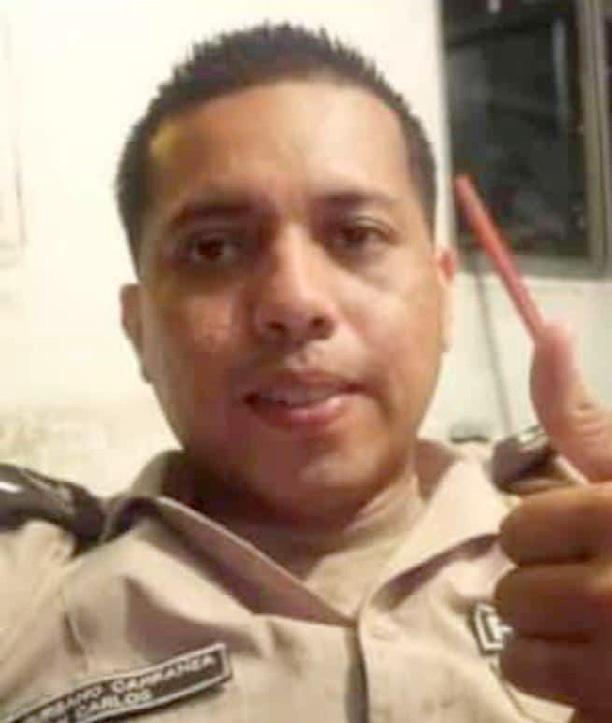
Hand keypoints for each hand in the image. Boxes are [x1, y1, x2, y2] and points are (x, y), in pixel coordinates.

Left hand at [495, 322, 611, 721]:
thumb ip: (576, 411)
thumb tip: (548, 327)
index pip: (515, 529)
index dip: (544, 535)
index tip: (584, 537)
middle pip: (512, 593)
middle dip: (543, 591)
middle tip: (598, 592)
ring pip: (520, 656)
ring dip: (550, 648)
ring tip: (602, 636)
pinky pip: (551, 710)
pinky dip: (570, 699)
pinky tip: (608, 679)